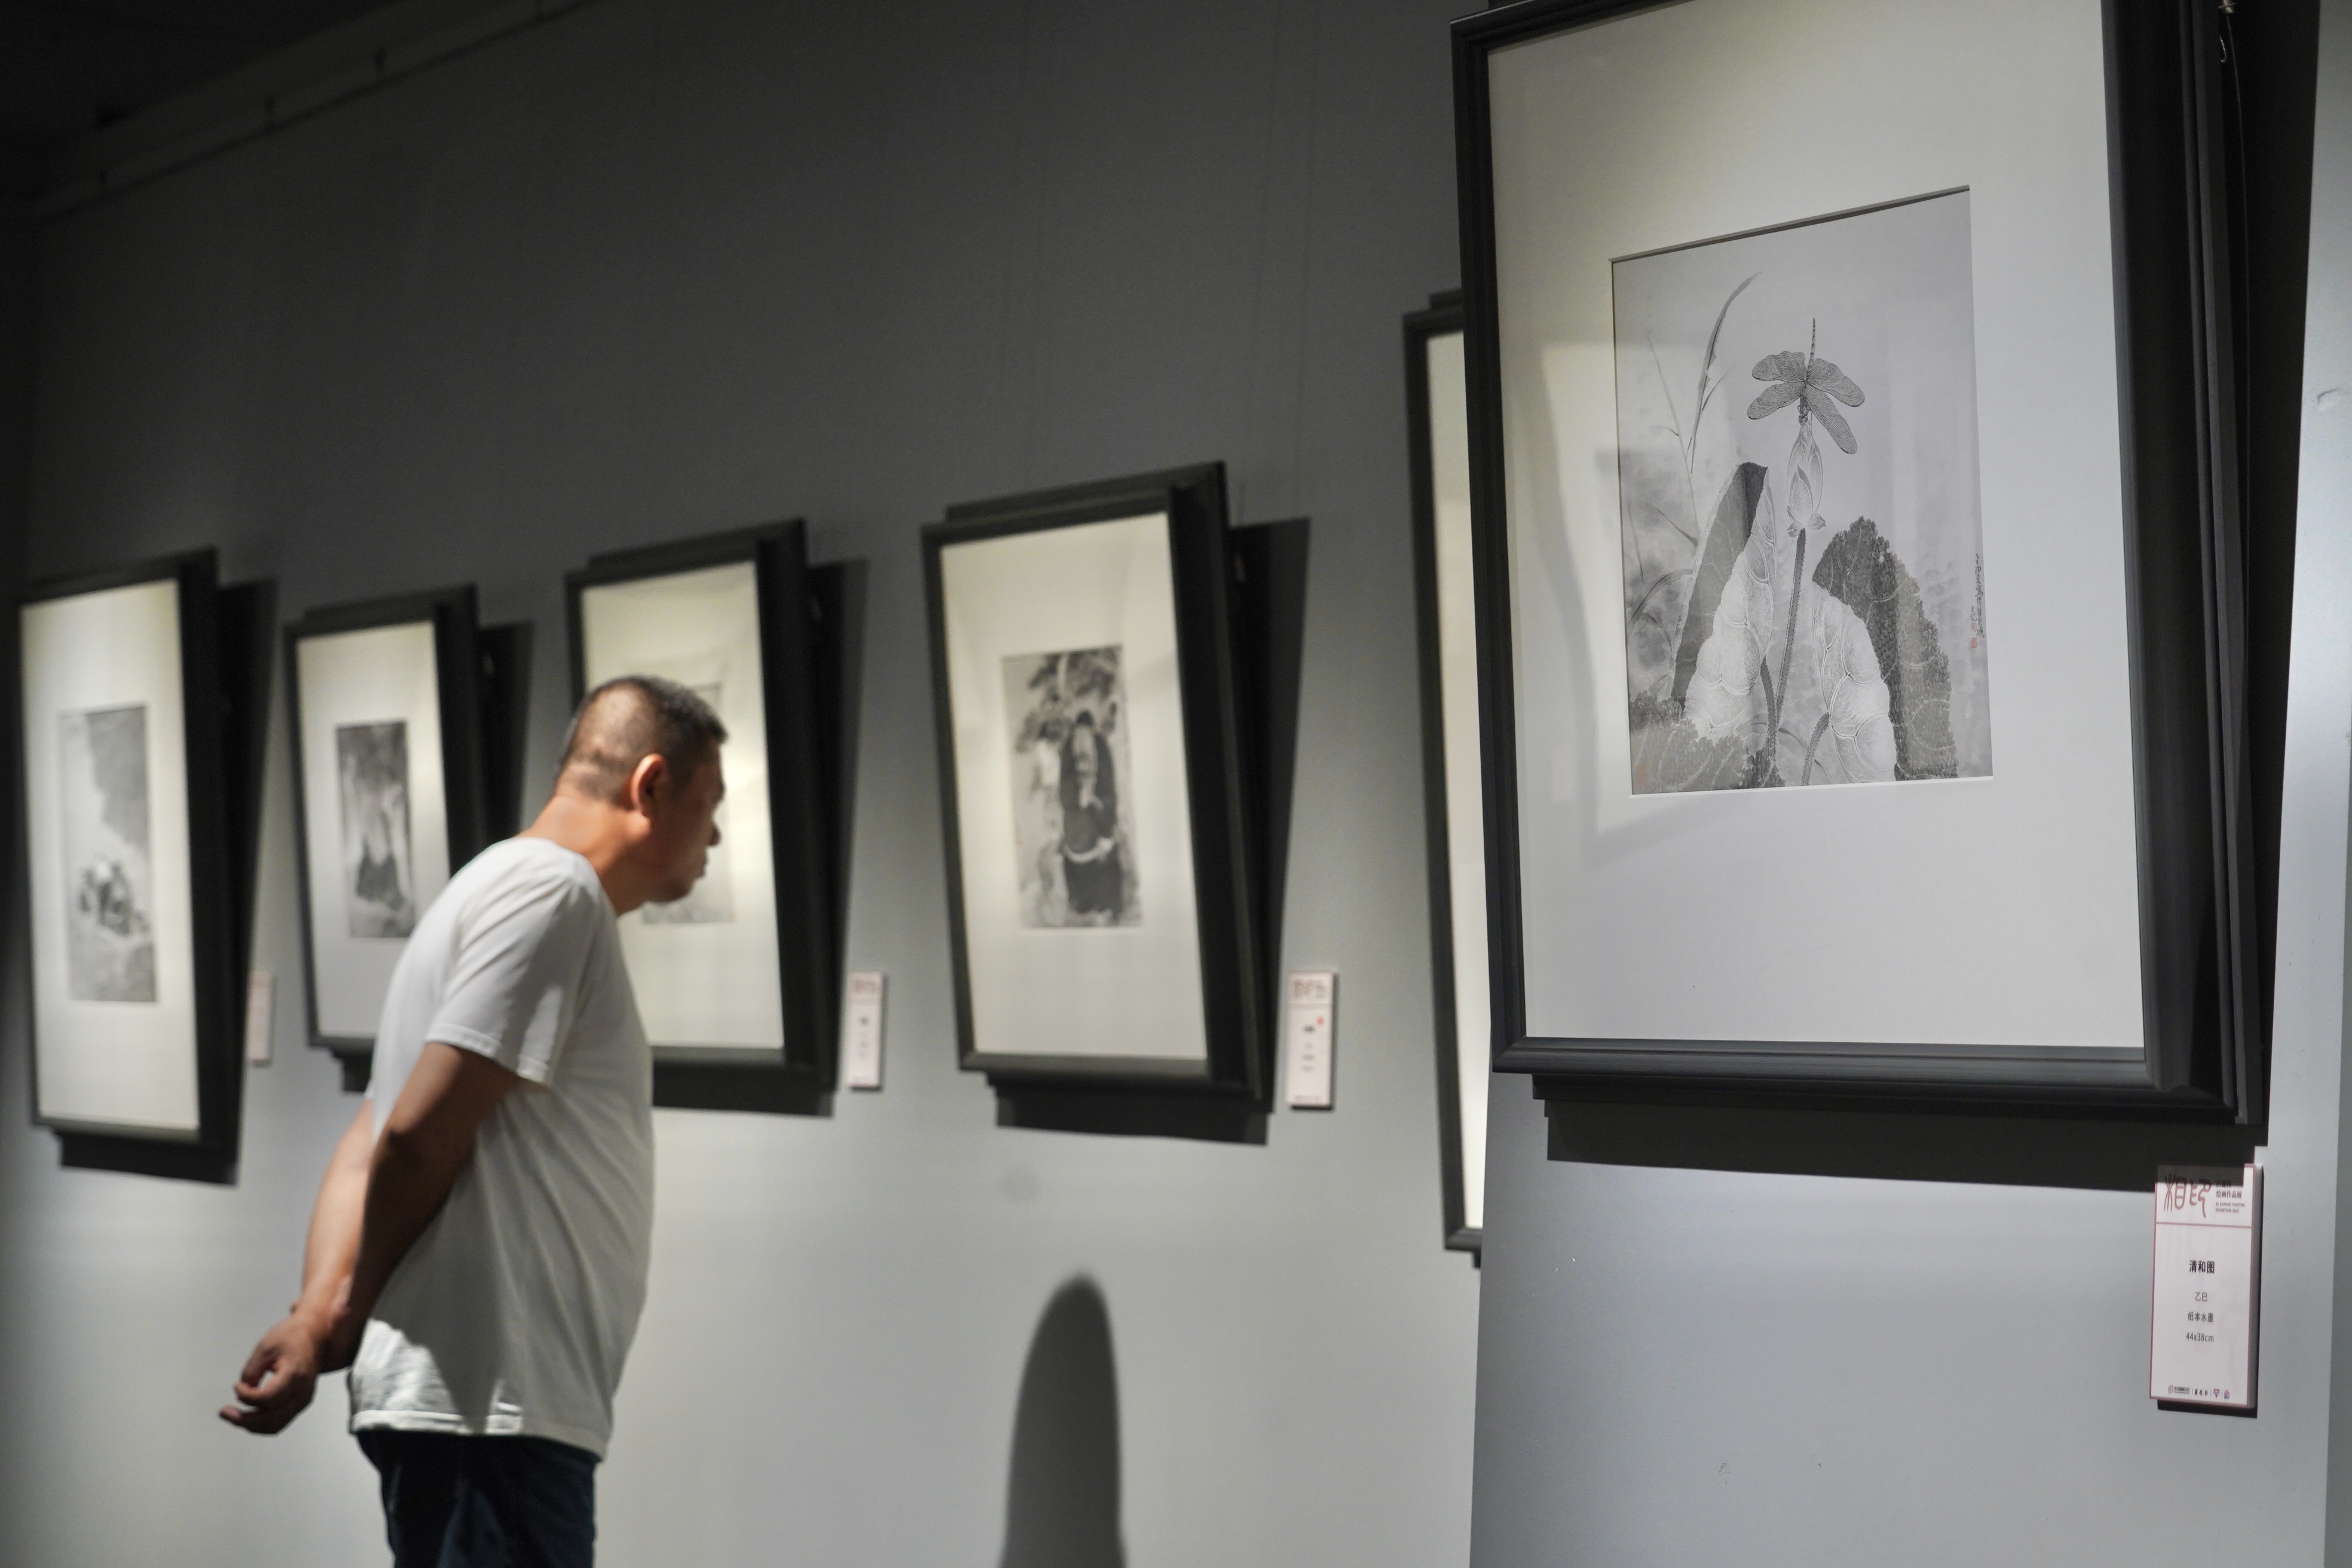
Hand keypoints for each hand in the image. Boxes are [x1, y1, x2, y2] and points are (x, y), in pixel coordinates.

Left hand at [219, 1286, 351, 1435]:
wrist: (316, 1337)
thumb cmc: (291, 1338)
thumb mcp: (265, 1346)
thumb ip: (252, 1370)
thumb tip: (244, 1391)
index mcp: (295, 1374)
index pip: (267, 1398)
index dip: (247, 1396)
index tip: (236, 1385)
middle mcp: (302, 1392)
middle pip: (271, 1418)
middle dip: (244, 1419)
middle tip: (224, 1412)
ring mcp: (303, 1401)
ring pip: (275, 1426)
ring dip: (251, 1425)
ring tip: (233, 1416)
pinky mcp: (300, 1405)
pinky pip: (279, 1422)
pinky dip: (261, 1424)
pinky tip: (247, 1416)